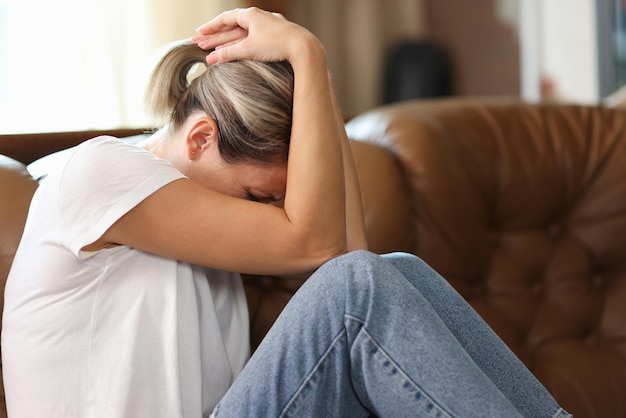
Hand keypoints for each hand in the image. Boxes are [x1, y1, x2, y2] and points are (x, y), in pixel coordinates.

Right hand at [191, 7, 321, 64]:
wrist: (303, 48)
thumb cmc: (277, 45)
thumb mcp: (248, 50)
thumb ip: (228, 54)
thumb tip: (210, 60)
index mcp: (250, 15)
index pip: (224, 19)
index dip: (210, 28)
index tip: (199, 34)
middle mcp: (259, 18)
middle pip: (232, 27)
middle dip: (215, 36)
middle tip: (200, 43)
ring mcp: (268, 27)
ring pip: (243, 34)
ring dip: (228, 42)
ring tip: (214, 49)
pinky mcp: (276, 37)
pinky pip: (254, 40)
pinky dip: (243, 45)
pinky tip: (237, 50)